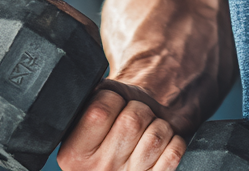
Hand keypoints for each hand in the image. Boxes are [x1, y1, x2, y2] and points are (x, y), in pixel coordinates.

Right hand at [58, 82, 185, 170]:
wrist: (120, 161)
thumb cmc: (108, 127)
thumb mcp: (88, 113)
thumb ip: (90, 100)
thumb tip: (97, 86)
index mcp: (74, 153)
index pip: (100, 110)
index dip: (113, 99)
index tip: (113, 105)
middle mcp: (98, 170)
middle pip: (133, 120)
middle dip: (139, 110)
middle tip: (133, 118)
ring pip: (156, 136)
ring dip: (158, 126)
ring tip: (147, 132)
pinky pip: (173, 152)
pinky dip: (173, 142)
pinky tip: (161, 145)